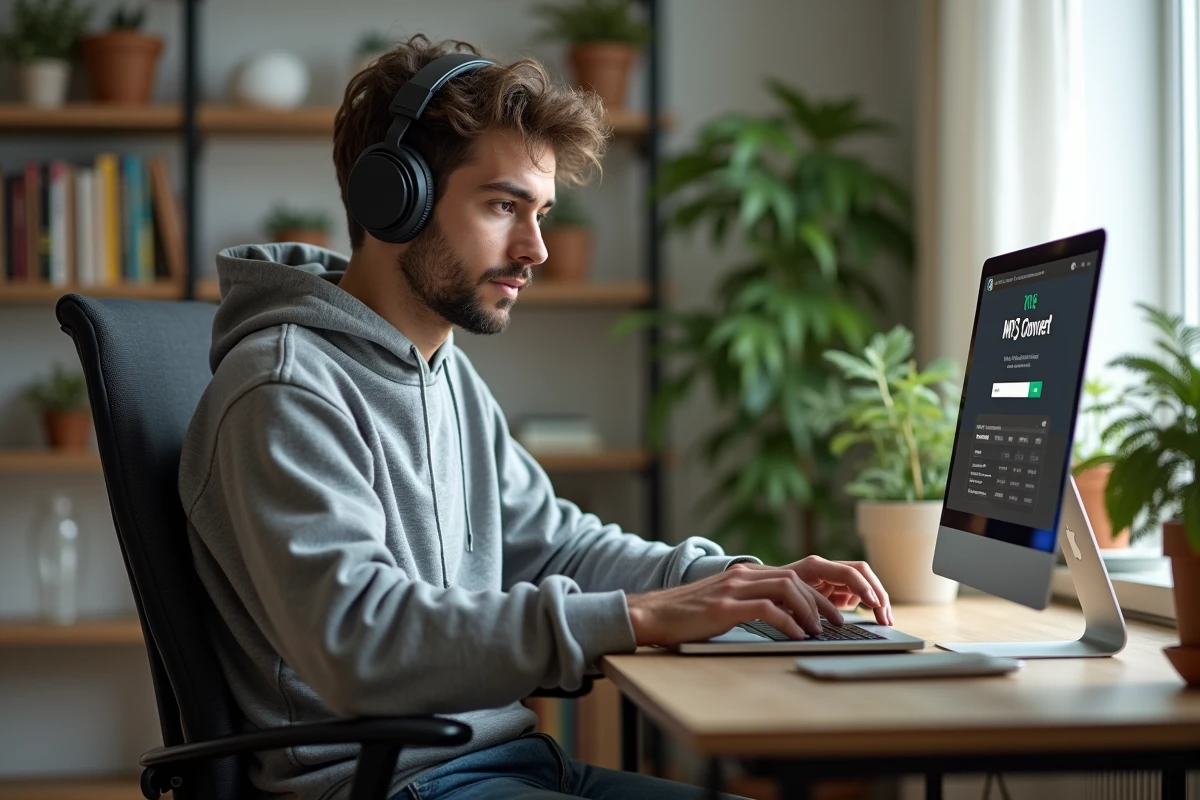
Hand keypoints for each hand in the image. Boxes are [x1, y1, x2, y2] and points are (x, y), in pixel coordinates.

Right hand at [625, 567, 843, 646]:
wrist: (652, 614)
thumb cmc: (688, 615)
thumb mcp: (724, 602)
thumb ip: (750, 602)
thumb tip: (782, 617)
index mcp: (745, 574)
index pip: (793, 575)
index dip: (818, 592)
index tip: (833, 612)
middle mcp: (742, 576)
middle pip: (796, 579)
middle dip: (822, 601)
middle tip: (837, 623)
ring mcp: (733, 589)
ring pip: (786, 588)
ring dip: (809, 610)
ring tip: (818, 630)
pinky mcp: (724, 607)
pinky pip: (766, 609)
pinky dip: (787, 622)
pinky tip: (796, 636)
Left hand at [776, 556, 892, 625]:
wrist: (762, 588)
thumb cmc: (770, 594)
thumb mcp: (783, 602)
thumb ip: (802, 609)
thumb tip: (822, 624)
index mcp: (815, 567)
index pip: (848, 572)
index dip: (864, 588)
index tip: (874, 605)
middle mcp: (826, 568)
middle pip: (862, 574)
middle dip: (878, 594)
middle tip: (885, 618)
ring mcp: (832, 576)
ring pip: (863, 582)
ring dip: (877, 599)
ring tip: (884, 620)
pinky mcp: (835, 586)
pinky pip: (857, 591)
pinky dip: (868, 602)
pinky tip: (873, 616)